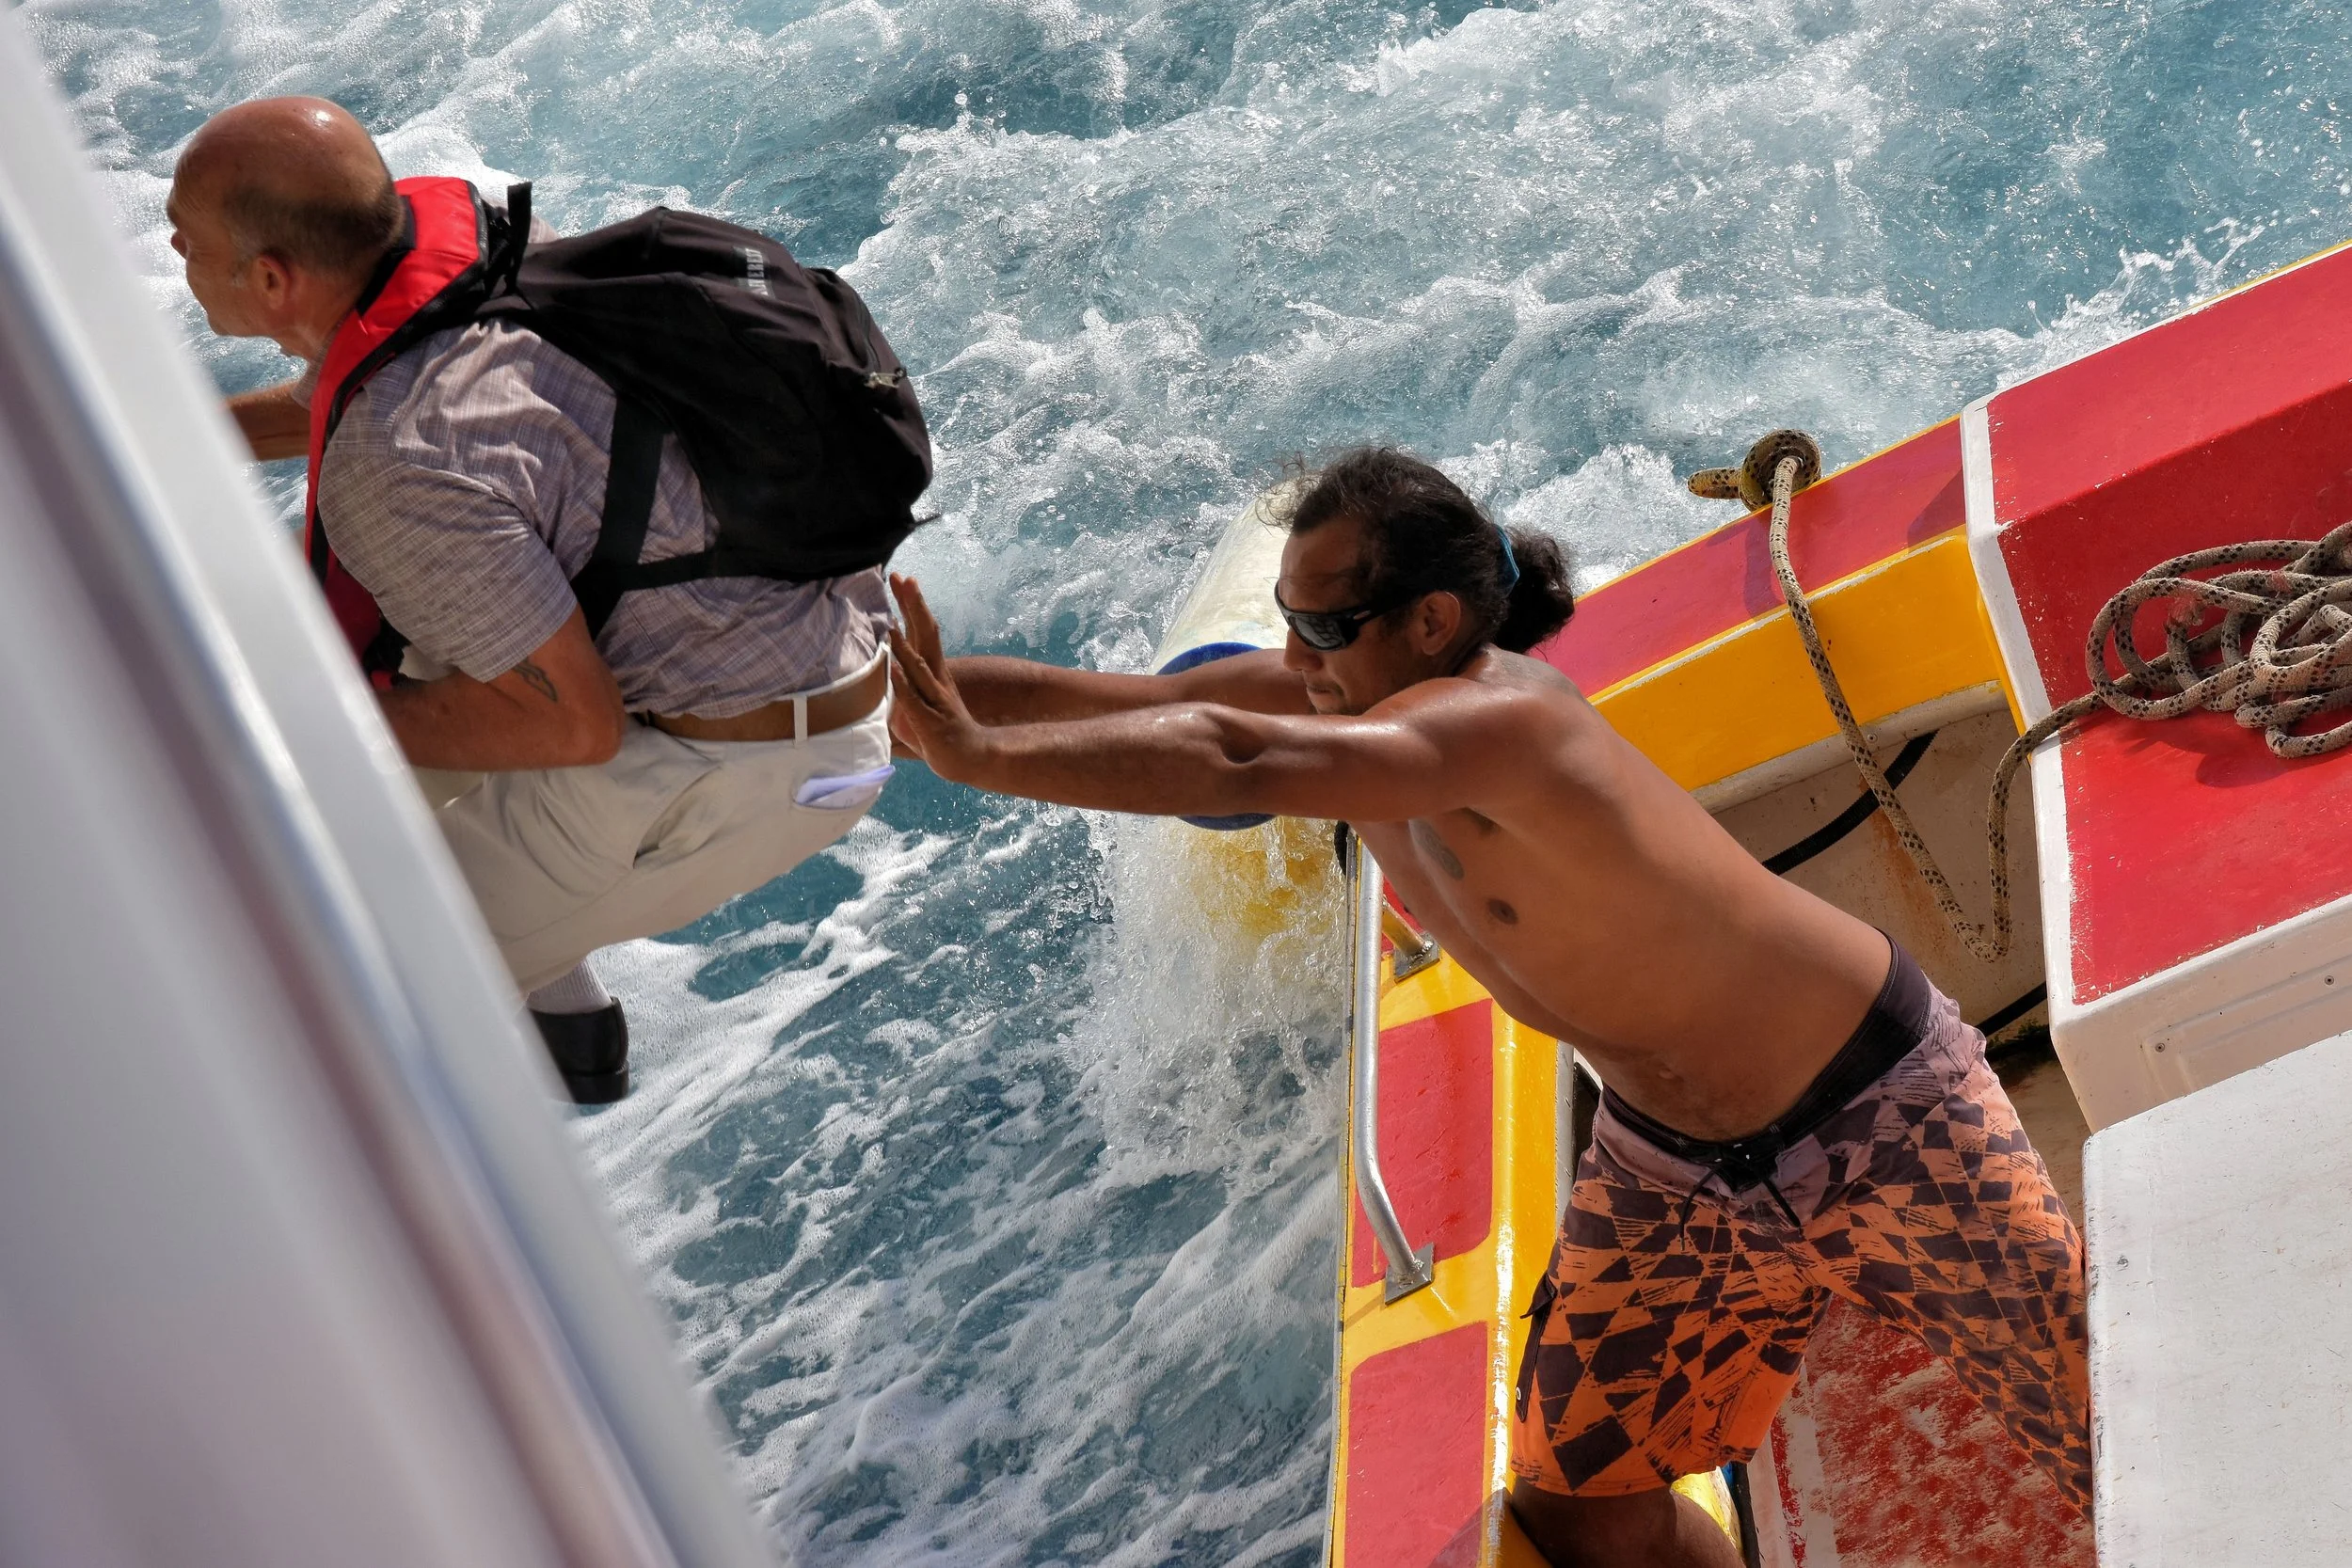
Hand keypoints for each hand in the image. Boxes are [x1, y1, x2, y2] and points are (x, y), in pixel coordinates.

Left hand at [888, 573, 987, 776]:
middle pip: (925, 635)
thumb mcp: (915, 705)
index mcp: (933, 671)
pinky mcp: (931, 721)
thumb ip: (899, 688)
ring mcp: (935, 699)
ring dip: (904, 643)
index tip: (899, 578)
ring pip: (919, 665)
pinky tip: (894, 668)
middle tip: (902, 578)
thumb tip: (878, 676)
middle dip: (913, 607)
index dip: (910, 604)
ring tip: (890, 621)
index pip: (921, 630)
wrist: (972, 759)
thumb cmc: (940, 732)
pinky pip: (915, 700)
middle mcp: (937, 678)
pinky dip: (903, 683)